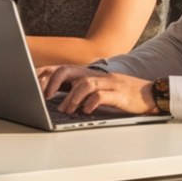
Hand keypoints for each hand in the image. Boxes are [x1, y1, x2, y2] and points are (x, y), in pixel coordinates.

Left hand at [46, 68, 161, 117]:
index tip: (31, 85)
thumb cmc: (122, 94)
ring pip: (83, 84)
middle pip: (67, 71)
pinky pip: (101, 95)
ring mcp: (107, 83)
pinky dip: (91, 103)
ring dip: (71, 98)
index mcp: (88, 74)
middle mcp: (95, 75)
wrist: (151, 94)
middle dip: (53, 83)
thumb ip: (80, 91)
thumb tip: (56, 100)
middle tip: (44, 97)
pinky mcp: (118, 93)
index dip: (44, 75)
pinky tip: (86, 111)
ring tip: (65, 110)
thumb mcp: (98, 90)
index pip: (60, 69)